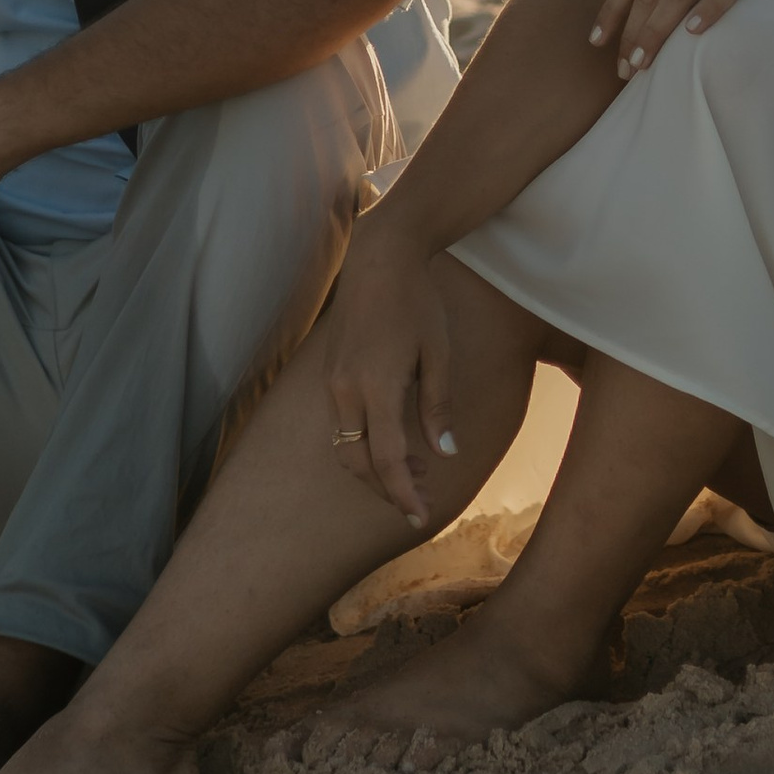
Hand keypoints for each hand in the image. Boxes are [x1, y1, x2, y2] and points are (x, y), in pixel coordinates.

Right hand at [319, 235, 457, 530]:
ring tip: (414, 470)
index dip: (402, 493)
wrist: (379, 256)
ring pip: (345, 446)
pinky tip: (393, 438)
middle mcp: (346, 389)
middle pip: (357, 462)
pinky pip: (342, 424)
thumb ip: (437, 406)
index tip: (419, 517)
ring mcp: (333, 381)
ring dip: (374, 466)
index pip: (386, 459)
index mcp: (376, 386)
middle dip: (386, 488)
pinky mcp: (330, 373)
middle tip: (420, 500)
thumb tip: (444, 454)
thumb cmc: (417, 301)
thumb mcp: (439, 354)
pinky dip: (364, 442)